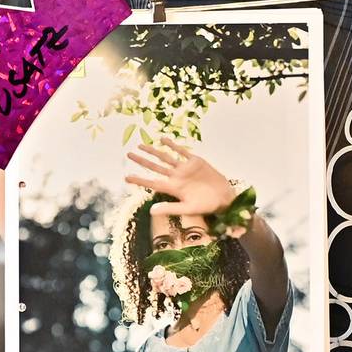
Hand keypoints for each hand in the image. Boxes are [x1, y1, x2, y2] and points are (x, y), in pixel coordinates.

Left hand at [123, 138, 238, 227]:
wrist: (225, 197)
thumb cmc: (207, 206)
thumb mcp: (188, 209)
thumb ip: (170, 208)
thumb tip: (151, 212)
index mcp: (173, 189)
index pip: (152, 183)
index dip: (139, 180)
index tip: (126, 177)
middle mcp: (176, 177)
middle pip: (155, 167)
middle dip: (142, 160)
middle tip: (128, 154)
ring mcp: (185, 169)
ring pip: (165, 158)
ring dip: (153, 151)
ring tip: (141, 145)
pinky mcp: (195, 161)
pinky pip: (181, 151)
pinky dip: (172, 145)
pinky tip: (163, 139)